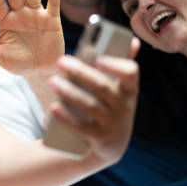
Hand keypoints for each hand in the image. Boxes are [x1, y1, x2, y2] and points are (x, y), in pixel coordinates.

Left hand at [48, 37, 140, 162]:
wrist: (110, 144)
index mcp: (129, 90)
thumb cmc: (111, 106)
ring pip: (90, 105)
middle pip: (102, 86)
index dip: (116, 65)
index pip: (131, 73)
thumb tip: (134, 41)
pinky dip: (66, 118)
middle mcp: (124, 107)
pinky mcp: (99, 138)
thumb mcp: (120, 90)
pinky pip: (81, 127)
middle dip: (80, 72)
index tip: (98, 58)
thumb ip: (122, 65)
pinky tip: (53, 107)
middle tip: (60, 61)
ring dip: (70, 92)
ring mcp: (112, 124)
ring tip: (52, 81)